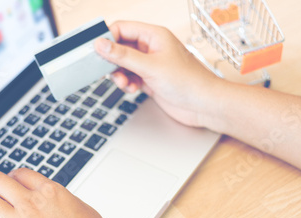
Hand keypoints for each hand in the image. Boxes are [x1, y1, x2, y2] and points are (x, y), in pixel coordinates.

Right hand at [95, 21, 225, 129]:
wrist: (203, 105)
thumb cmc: (189, 81)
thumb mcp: (150, 67)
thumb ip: (123, 56)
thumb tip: (102, 45)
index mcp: (154, 36)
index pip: (123, 28)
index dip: (108, 38)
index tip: (97, 51)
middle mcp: (152, 48)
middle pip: (121, 48)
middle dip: (113, 60)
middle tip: (107, 70)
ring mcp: (150, 65)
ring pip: (124, 65)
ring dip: (119, 75)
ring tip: (124, 83)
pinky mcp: (150, 80)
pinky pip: (130, 77)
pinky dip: (127, 84)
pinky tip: (132, 89)